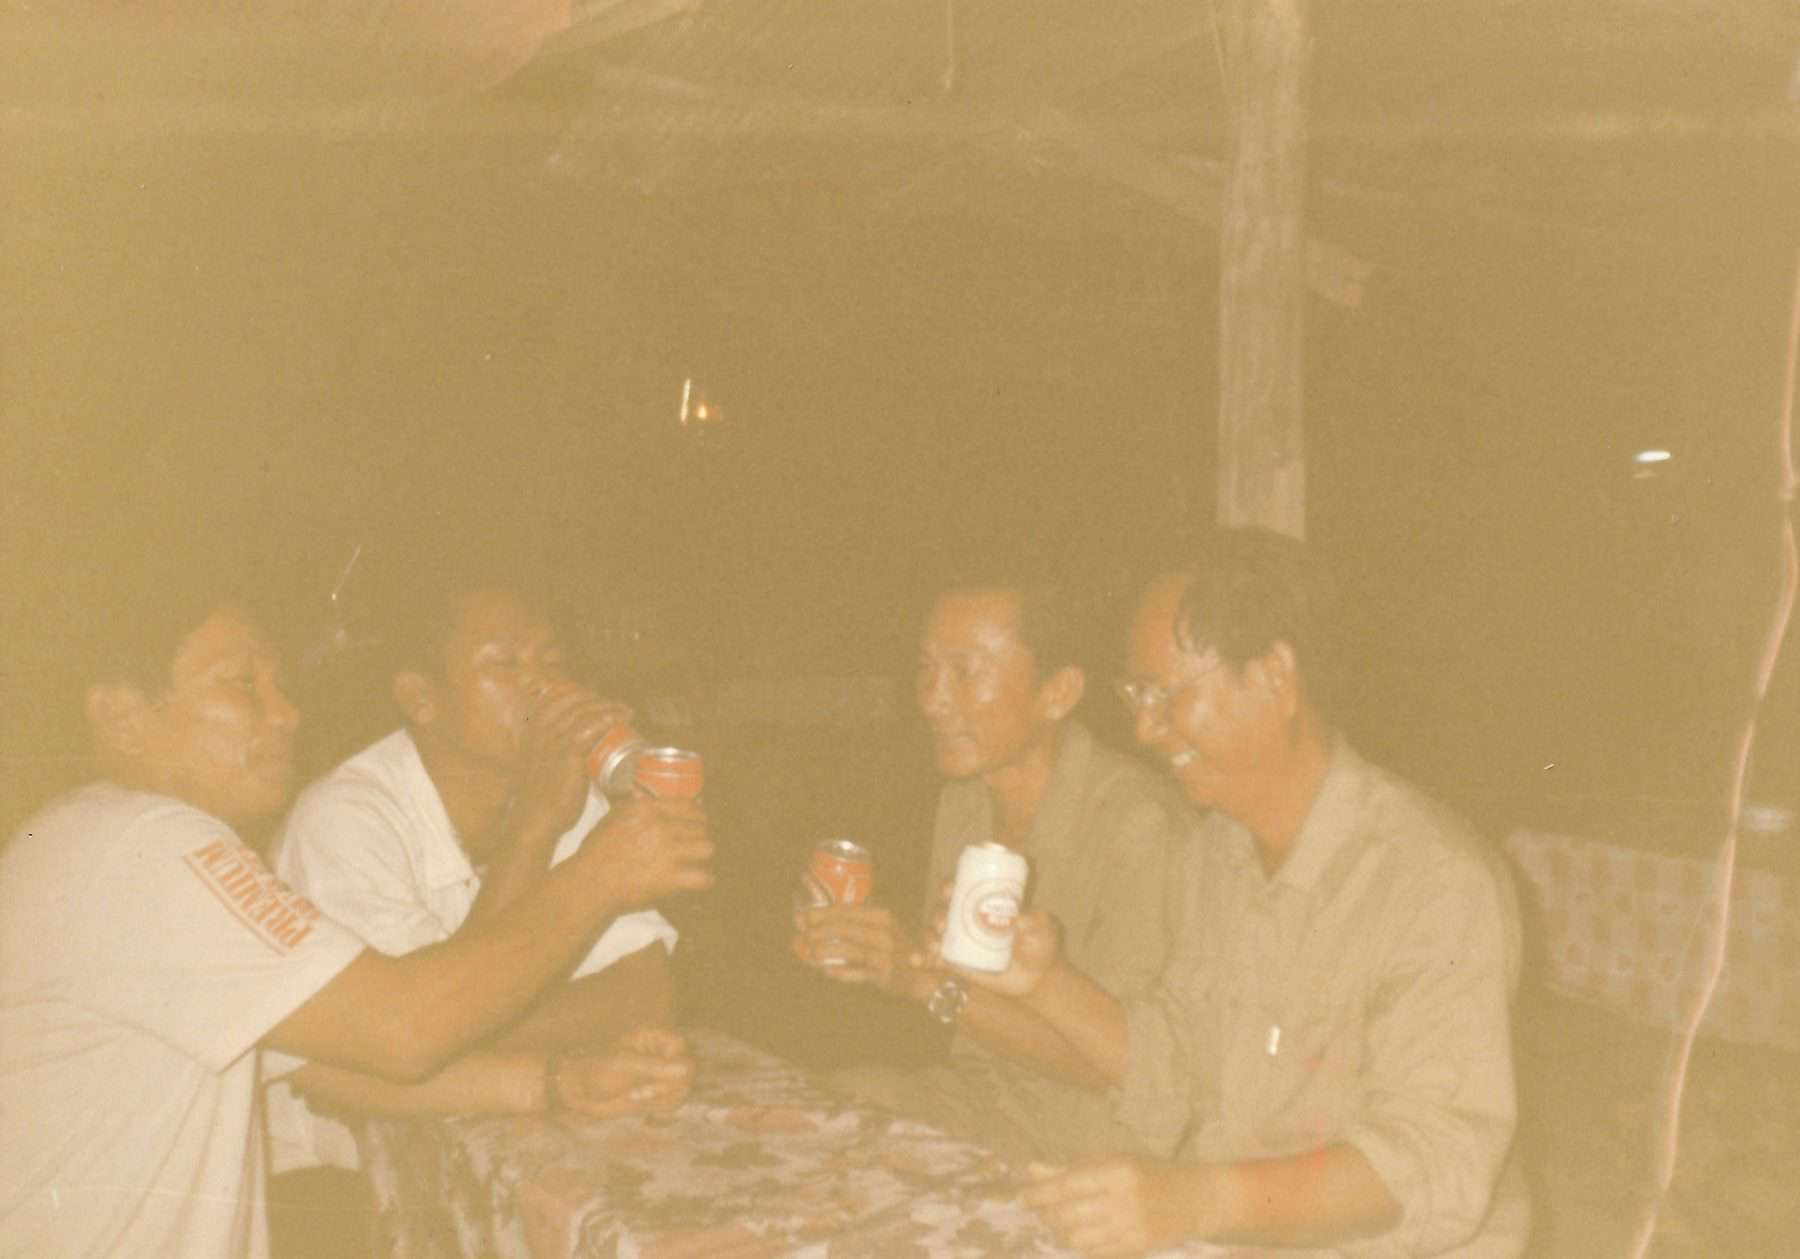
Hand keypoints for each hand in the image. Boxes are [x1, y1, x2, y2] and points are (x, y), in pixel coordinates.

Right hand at [512, 684, 633, 841]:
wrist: (535, 820)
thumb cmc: (540, 800)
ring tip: (625, 711)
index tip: (596, 700)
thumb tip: (571, 755)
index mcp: (531, 732)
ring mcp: (554, 740)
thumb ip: (549, 756)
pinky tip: (621, 717)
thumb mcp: (539, 769)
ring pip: (585, 712)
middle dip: (597, 700)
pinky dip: (609, 718)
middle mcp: (540, 731)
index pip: (554, 699)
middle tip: (616, 706)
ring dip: (609, 707)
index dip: (577, 695)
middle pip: (572, 702)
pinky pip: (591, 727)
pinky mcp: (568, 753)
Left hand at [552, 1025, 692, 1116]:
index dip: (676, 1059)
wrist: (574, 1090)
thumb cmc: (595, 1068)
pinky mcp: (653, 1095)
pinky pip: (671, 1102)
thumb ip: (655, 1067)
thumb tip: (686, 1068)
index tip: (659, 1072)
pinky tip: (636, 1101)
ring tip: (635, 1095)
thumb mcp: (624, 1064)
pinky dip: (659, 1105)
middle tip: (642, 1090)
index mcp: (651, 1038)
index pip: (680, 1045)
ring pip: (681, 1087)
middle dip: (668, 1082)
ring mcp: (656, 1076)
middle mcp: (658, 1056)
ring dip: (663, 1095)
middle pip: (686, 1068)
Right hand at [585, 796, 713, 905]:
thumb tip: (645, 798)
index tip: (697, 823)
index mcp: (647, 809)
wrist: (590, 882)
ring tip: (698, 862)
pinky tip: (700, 881)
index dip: (697, 816)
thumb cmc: (596, 852)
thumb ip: (635, 807)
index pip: (689, 806)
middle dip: (700, 836)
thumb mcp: (613, 817)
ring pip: (707, 848)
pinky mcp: (671, 878)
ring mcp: (668, 852)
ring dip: (703, 856)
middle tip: (695, 846)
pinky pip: (704, 877)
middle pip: (702, 826)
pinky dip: (704, 880)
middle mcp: (661, 826)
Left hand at [790, 904, 936, 998]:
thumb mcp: (882, 927)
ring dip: (825, 950)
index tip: (802, 917)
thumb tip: (817, 922)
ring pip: (848, 949)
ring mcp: (885, 953)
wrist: (924, 973)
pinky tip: (828, 971)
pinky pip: (856, 973)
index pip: (846, 910)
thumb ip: (855, 923)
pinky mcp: (884, 974)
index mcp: (882, 915)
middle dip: (819, 931)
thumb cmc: (897, 947)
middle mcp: (884, 931)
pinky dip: (841, 972)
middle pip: (844, 928)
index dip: (821, 914)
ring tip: (810, 952)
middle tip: (802, 935)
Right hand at [919, 893, 1060, 998]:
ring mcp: (958, 942)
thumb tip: (1020, 919)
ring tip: (935, 946)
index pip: (959, 888)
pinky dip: (922, 958)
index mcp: (982, 902)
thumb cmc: (1040, 944)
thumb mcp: (1043, 928)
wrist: (1037, 977)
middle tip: (944, 924)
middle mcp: (965, 919)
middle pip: (941, 910)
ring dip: (928, 936)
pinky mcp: (955, 963)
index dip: (949, 886)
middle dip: (937, 914)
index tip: (949, 891)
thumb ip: (1036, 921)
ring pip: (934, 933)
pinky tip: (917, 961)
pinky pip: (933, 959)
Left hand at [1022, 1156, 1215, 1256]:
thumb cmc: (1149, 1173)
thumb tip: (1031, 1171)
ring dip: (1060, 1233)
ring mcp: (1130, 1228)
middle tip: (1040, 1211)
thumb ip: (1071, 1168)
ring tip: (1058, 1224)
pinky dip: (1080, 1245)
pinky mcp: (1136, 1248)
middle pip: (1067, 1215)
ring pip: (1076, 1238)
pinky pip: (1094, 1252)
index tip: (1024, 1197)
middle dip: (1046, 1215)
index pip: (1066, 1185)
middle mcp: (1122, 1200)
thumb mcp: (1113, 1161)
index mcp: (1115, 1171)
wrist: (1196, 1198)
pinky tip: (1080, 1236)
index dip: (1040, 1194)